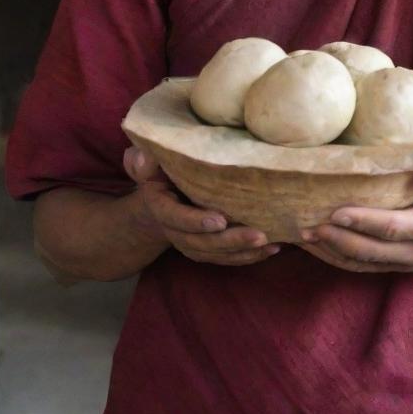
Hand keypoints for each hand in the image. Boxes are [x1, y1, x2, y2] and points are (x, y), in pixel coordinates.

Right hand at [123, 146, 281, 266]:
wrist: (155, 208)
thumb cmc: (159, 176)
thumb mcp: (149, 166)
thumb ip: (145, 162)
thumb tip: (139, 155)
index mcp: (161, 208)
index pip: (176, 218)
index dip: (196, 221)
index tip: (220, 219)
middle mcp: (176, 232)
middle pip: (202, 243)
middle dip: (231, 241)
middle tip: (259, 234)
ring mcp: (192, 244)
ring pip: (217, 254)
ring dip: (244, 252)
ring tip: (271, 243)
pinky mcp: (207, 251)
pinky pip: (227, 258)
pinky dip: (250, 256)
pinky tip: (273, 248)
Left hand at [298, 159, 412, 272]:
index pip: (395, 227)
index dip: (365, 221)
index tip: (337, 212)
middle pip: (373, 251)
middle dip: (338, 240)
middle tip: (307, 225)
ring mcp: (407, 262)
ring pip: (365, 263)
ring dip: (333, 252)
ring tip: (303, 237)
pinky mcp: (398, 264)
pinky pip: (365, 266)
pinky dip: (339, 258)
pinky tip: (317, 246)